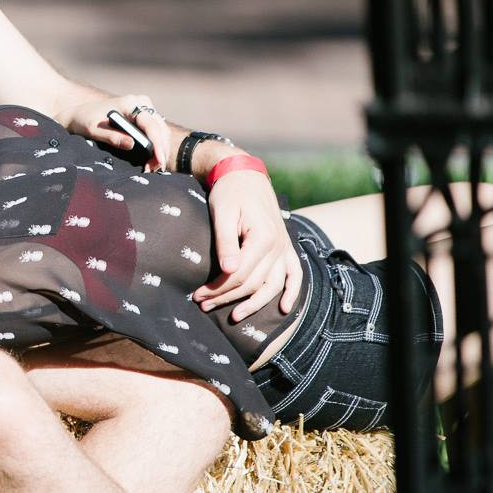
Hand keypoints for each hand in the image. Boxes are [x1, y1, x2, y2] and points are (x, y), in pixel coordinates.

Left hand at [58, 95, 170, 171]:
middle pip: (160, 129)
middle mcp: (141, 103)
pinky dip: (157, 147)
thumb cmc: (84, 120)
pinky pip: (157, 132)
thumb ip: (111, 137)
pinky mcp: (145, 117)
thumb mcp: (93, 130)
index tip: (158, 161)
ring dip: (161, 151)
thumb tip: (131, 144)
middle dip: (160, 151)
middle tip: (153, 170)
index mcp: (129, 103)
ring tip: (152, 168)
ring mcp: (145, 109)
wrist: (80, 114)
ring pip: (162, 131)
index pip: (150, 124)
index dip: (157, 144)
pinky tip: (152, 161)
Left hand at [191, 170, 302, 322]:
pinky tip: (283, 308)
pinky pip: (294, 274)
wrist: (244, 176)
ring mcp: (284, 247)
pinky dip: (292, 292)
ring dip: (254, 303)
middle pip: (253, 283)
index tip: (197, 296)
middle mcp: (279, 246)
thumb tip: (228, 271)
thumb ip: (226, 242)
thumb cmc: (229, 193)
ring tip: (234, 316)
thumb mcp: (222, 213)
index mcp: (263, 238)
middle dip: (227, 298)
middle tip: (203, 304)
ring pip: (272, 285)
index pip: (240, 274)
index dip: (218, 289)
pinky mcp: (285, 247)